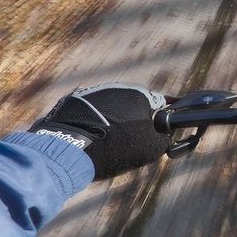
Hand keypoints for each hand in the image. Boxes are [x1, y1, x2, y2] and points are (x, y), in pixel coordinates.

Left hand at [30, 83, 170, 179]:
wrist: (71, 150)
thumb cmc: (117, 148)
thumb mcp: (152, 148)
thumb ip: (164, 137)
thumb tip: (165, 134)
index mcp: (140, 94)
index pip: (160, 103)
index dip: (163, 117)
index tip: (162, 129)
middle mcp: (118, 87)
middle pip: (134, 103)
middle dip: (136, 119)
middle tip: (132, 140)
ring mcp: (94, 91)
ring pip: (111, 106)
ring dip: (114, 119)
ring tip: (108, 141)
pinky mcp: (74, 99)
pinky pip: (91, 110)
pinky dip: (94, 121)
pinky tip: (92, 138)